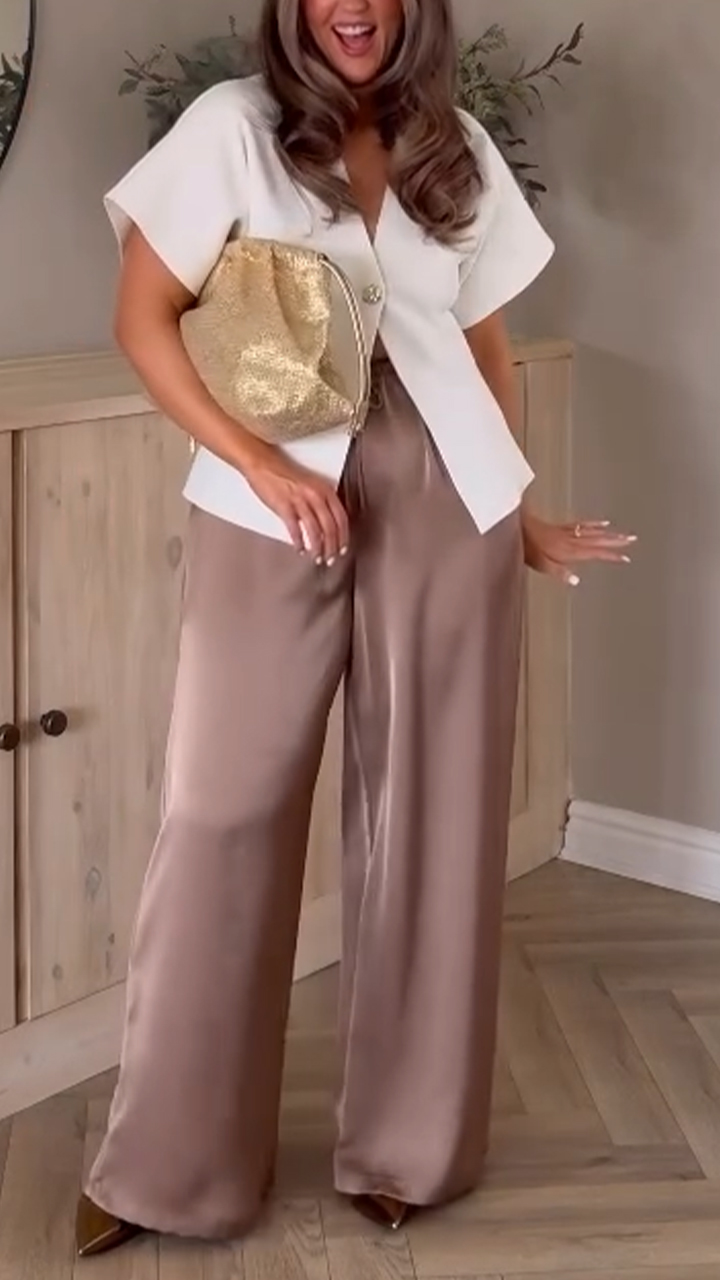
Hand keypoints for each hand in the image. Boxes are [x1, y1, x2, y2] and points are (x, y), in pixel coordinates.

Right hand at [242, 439, 349, 563]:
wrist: (264, 464)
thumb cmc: (285, 475)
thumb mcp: (311, 486)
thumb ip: (321, 502)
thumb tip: (327, 526)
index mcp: (325, 490)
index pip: (341, 518)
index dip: (343, 537)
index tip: (342, 549)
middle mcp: (316, 495)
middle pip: (330, 527)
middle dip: (332, 547)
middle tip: (330, 559)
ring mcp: (300, 500)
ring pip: (315, 531)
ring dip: (317, 548)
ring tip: (316, 558)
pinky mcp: (284, 506)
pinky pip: (295, 529)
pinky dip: (299, 542)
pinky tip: (299, 549)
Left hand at [522, 512, 635, 585]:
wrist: (516, 526)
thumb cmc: (526, 547)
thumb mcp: (541, 565)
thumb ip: (559, 572)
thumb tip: (576, 580)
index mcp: (569, 551)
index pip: (595, 553)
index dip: (611, 556)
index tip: (626, 558)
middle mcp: (572, 540)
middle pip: (598, 540)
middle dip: (616, 541)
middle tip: (632, 540)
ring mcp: (567, 532)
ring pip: (593, 532)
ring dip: (609, 534)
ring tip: (624, 534)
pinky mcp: (561, 528)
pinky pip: (583, 525)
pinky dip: (594, 525)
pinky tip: (602, 523)